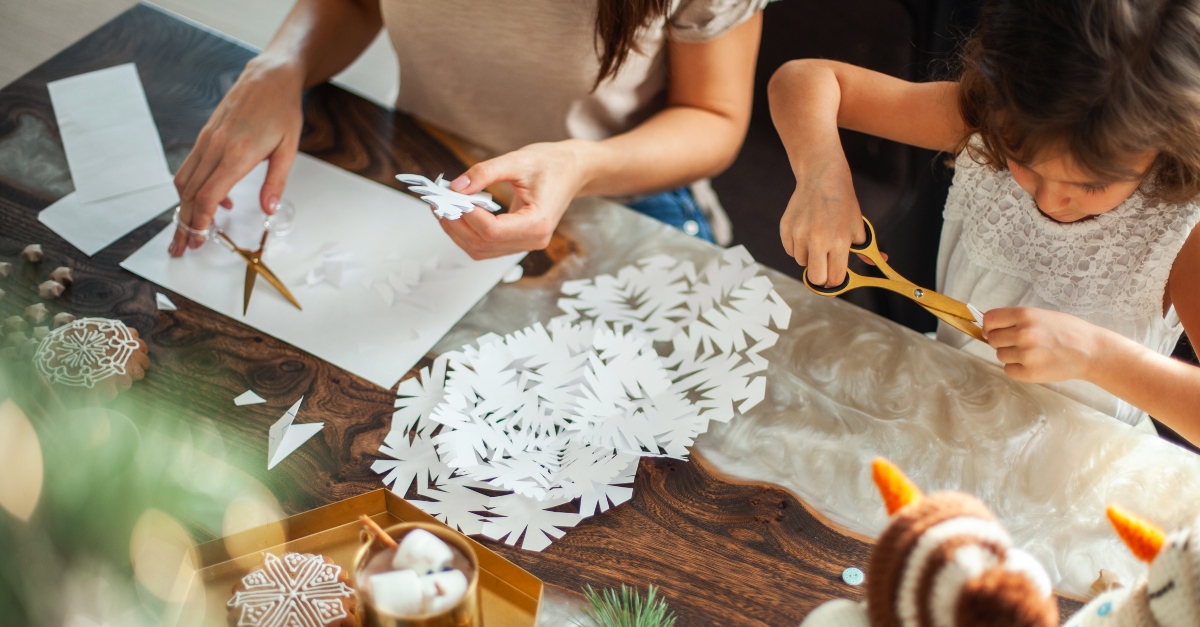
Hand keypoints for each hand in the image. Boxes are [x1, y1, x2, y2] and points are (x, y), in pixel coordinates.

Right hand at [169, 57, 304, 256]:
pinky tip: (212, 203)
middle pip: (190, 193)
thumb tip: (267, 210)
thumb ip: (276, 182)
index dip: (199, 221)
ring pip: (184, 181)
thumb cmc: (282, 111)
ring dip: (182, 209)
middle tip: (180, 249)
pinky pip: (191, 167)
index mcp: (236, 153)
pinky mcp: (205, 137)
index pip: (208, 195)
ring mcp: (207, 140)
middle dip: (183, 224)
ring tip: (186, 232)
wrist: (269, 77)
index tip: (197, 241)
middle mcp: (215, 147)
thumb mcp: (289, 149)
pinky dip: (192, 189)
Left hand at [439, 140, 592, 259]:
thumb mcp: (517, 160)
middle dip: (456, 225)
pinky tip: (457, 214)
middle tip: (438, 203)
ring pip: (481, 250)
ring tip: (444, 208)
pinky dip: (467, 233)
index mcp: (538, 223)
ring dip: (458, 231)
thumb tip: (455, 187)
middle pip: (483, 245)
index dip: (468, 216)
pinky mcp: (518, 241)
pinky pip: (486, 246)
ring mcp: (526, 244)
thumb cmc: (551, 164)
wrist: (573, 170)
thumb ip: (484, 173)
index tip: (450, 197)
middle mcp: (534, 240)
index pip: (493, 231)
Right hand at [779, 146, 867, 286]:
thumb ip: (867, 249)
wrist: (822, 177)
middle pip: (815, 279)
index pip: (834, 279)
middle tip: (825, 267)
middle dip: (821, 277)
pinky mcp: (786, 228)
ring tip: (817, 240)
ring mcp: (799, 234)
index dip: (836, 282)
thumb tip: (883, 260)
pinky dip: (797, 247)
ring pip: (801, 262)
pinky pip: (790, 250)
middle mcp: (817, 240)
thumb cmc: (843, 203)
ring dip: (809, 258)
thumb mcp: (858, 226)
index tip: (836, 278)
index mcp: (839, 242)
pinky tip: (806, 232)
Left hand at [982, 307, 1105, 382]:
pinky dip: (1017, 368)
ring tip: (1031, 352)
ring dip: (1010, 355)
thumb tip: (988, 328)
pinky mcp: (1029, 373)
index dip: (989, 326)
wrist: (1091, 351)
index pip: (989, 319)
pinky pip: (1008, 370)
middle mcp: (1023, 333)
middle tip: (1019, 342)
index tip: (994, 330)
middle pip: (992, 339)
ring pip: (1000, 355)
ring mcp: (1026, 354)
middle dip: (1001, 341)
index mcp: (1025, 315)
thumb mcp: (1041, 315)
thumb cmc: (1067, 331)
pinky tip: (1033, 363)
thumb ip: (1015, 320)